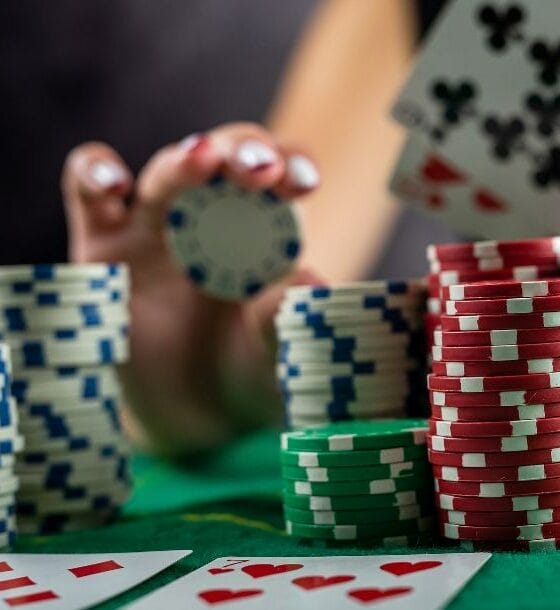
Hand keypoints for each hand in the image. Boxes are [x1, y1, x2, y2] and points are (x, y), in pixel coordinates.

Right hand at [61, 123, 320, 453]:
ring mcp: (157, 223)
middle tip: (260, 168)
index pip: (283, 176)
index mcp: (270, 226)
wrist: (193, 416)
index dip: (293, 165)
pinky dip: (94, 172)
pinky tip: (112, 183)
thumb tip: (310, 282)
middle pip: (228, 156)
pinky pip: (89, 191)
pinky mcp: (104, 244)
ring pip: (167, 171)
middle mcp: (216, 213)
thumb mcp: (275, 353)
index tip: (304, 182)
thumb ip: (284, 318)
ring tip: (203, 159)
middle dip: (245, 152)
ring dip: (184, 162)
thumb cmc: (250, 370)